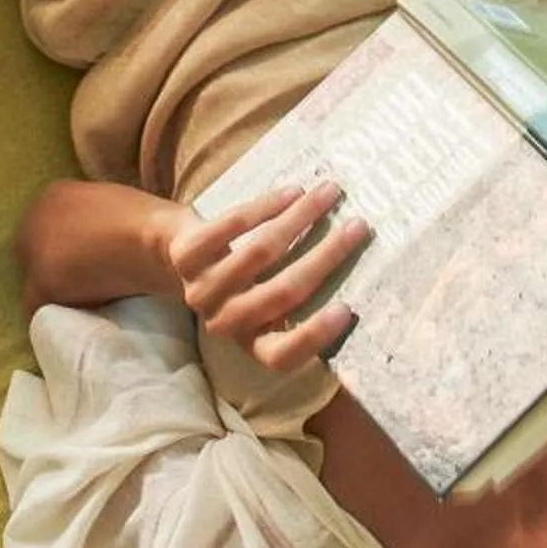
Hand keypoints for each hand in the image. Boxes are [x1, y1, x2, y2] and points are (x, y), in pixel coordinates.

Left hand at [170, 178, 368, 369]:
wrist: (178, 254)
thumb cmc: (244, 279)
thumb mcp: (267, 300)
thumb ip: (303, 297)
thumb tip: (368, 275)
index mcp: (251, 342)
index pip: (281, 356)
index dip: (313, 335)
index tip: (348, 308)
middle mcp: (224, 322)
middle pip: (282, 293)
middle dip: (326, 255)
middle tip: (358, 226)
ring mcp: (200, 289)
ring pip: (260, 252)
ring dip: (301, 217)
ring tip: (328, 192)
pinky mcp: (185, 255)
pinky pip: (231, 225)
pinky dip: (266, 206)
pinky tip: (292, 191)